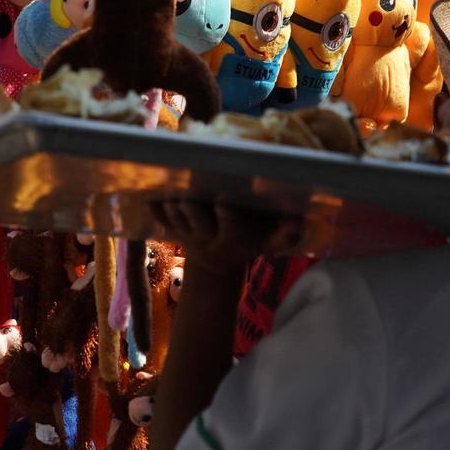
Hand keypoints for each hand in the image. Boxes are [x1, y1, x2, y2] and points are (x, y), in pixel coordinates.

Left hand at [150, 199, 302, 264]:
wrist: (216, 261)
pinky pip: (161, 220)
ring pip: (177, 220)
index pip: (232, 229)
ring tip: (169, 188)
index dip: (227, 218)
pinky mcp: (173, 230)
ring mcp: (188, 234)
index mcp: (234, 239)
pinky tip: (149, 195)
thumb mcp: (269, 242)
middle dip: (193, 209)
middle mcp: (209, 237)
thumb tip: (300, 220)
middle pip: (198, 222)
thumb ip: (285, 233)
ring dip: (172, 207)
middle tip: (189, 193)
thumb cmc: (250, 241)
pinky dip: (155, 209)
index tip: (223, 203)